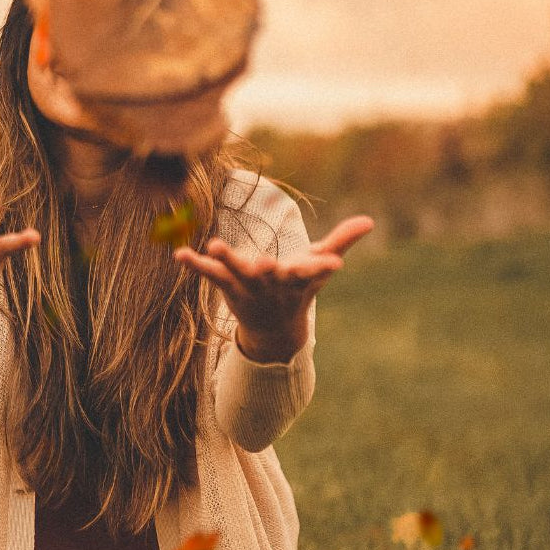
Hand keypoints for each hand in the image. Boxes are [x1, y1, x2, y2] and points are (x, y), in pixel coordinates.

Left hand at [173, 215, 374, 356]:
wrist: (275, 329)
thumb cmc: (299, 288)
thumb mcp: (320, 265)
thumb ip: (342, 241)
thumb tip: (371, 221)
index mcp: (297, 278)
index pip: (312, 272)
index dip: (321, 267)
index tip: (334, 265)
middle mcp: (272, 283)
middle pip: (268, 274)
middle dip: (265, 269)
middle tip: (263, 263)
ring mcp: (247, 286)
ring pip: (236, 273)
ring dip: (227, 260)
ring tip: (214, 244)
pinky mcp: (227, 286)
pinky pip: (210, 274)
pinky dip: (195, 265)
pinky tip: (179, 254)